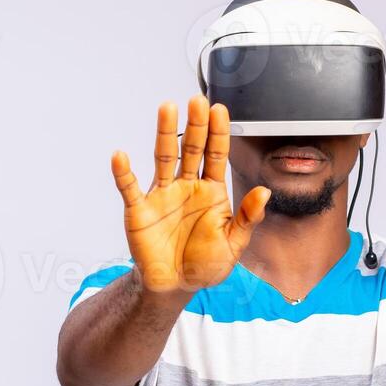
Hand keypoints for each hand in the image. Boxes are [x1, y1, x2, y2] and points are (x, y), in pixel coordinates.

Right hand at [111, 97, 269, 291]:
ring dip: (165, 133)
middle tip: (197, 100)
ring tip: (167, 108)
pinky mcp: (139, 209)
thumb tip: (265, 192)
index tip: (220, 110)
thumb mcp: (234, 244)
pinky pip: (130, 188)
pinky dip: (124, 173)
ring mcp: (162, 194)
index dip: (218, 133)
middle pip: (191, 148)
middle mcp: (187, 186)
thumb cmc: (205, 264)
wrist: (175, 286)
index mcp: (211, 191)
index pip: (216, 155)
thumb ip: (248, 217)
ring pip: (164, 157)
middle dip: (195, 125)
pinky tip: (121, 156)